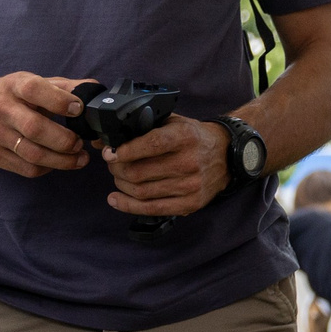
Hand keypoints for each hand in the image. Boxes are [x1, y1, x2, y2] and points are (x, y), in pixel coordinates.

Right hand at [0, 75, 91, 176]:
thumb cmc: (9, 95)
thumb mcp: (31, 82)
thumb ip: (64, 87)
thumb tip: (95, 90)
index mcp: (14, 86)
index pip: (35, 90)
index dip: (59, 101)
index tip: (79, 109)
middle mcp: (2, 109)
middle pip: (35, 128)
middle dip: (64, 140)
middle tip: (80, 144)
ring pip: (32, 154)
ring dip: (62, 160)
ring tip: (79, 158)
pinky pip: (26, 168)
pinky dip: (47, 168)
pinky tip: (56, 163)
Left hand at [104, 115, 228, 218]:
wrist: (226, 155)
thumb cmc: (194, 137)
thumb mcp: (173, 122)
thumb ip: (142, 127)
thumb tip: (103, 138)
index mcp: (185, 136)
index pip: (151, 144)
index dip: (126, 151)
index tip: (110, 153)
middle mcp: (189, 162)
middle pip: (140, 172)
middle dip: (117, 169)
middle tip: (113, 164)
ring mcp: (190, 186)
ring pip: (141, 192)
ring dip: (121, 185)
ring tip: (119, 177)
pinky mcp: (190, 203)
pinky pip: (152, 209)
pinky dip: (128, 206)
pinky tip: (116, 199)